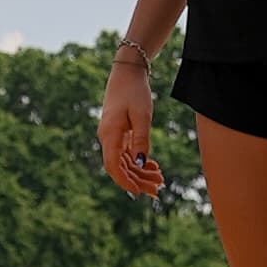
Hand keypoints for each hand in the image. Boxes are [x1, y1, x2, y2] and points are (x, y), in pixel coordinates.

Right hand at [99, 50, 162, 197]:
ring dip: (140, 172)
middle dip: (137, 180)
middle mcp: (107, 138)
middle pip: (119, 167)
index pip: (113, 166)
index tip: (139, 193)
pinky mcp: (118, 133)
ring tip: (159, 180)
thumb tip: (140, 164)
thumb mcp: (142, 116)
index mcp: (109, 135)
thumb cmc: (135, 91)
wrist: (127, 73)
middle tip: (157, 190)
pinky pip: (126, 153)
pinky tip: (152, 166)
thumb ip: (141, 140)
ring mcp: (111, 136)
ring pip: (124, 162)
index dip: (125, 182)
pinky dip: (138, 161)